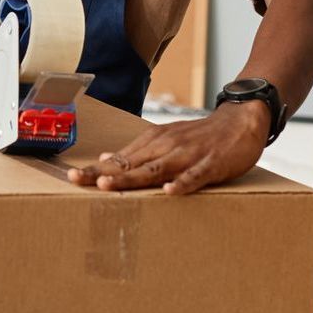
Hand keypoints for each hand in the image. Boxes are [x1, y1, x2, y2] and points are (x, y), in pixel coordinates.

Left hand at [66, 101, 269, 194]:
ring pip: (156, 168)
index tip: (72, 176)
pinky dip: (183, 183)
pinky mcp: (211, 163)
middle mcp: (165, 147)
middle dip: (104, 173)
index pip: (119, 159)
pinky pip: (195, 175)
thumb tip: (106, 158)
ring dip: (132, 177)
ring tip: (110, 185)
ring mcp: (188, 155)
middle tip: (79, 180)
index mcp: (152, 143)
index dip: (96, 168)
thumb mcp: (164, 140)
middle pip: (131, 164)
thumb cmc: (199, 137)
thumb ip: (137, 153)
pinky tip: (170, 191)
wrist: (239, 120)